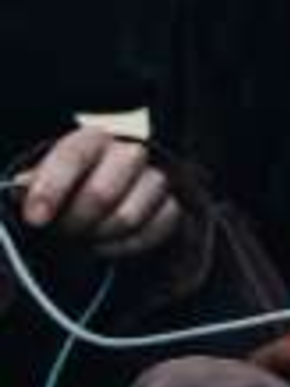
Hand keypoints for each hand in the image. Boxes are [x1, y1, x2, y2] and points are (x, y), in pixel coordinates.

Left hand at [14, 125, 181, 257]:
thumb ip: (31, 184)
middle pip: (102, 193)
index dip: (51, 189)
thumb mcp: (41, 181)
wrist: (101, 199)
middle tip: (62, 232)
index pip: (73, 157)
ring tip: (84, 238)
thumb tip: (20, 188)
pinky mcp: (172, 205)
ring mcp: (155, 179)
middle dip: (76, 221)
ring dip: (100, 236)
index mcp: (92, 140)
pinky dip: (126, 246)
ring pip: (129, 217)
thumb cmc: (66, 189)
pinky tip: (107, 244)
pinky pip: (155, 231)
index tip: (35, 219)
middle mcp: (128, 153)